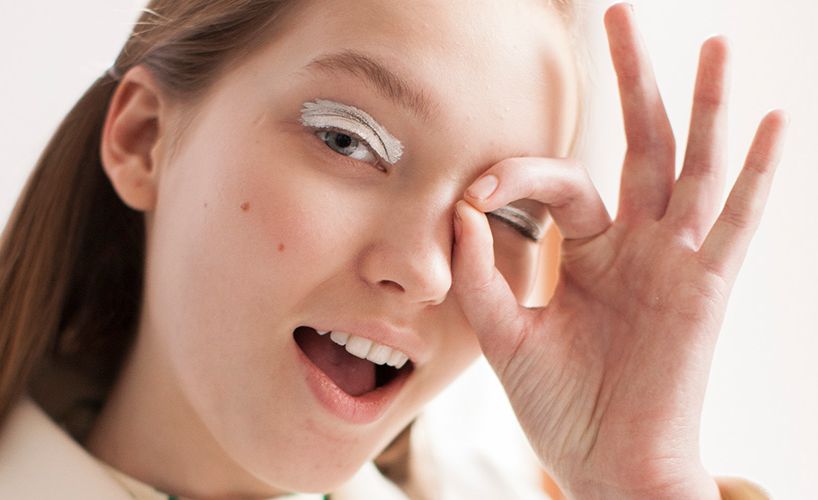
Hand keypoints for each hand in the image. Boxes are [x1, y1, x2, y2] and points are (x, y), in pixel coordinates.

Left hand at [451, 3, 787, 498]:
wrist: (602, 463)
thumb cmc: (560, 404)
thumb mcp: (505, 333)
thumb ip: (480, 274)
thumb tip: (460, 211)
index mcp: (588, 251)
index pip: (558, 183)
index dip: (516, 176)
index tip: (474, 193)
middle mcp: (636, 243)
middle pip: (637, 145)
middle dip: (630, 81)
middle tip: (619, 18)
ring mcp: (674, 259)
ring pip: (691, 166)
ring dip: (701, 105)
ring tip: (713, 44)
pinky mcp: (705, 287)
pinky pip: (735, 222)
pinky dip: (757, 175)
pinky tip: (769, 121)